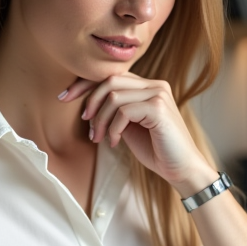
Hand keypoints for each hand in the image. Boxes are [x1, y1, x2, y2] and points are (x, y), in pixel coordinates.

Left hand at [60, 74, 215, 194]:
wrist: (181, 169)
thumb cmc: (156, 150)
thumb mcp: (130, 126)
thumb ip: (115, 111)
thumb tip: (88, 105)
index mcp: (148, 86)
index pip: (112, 75)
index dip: (85, 84)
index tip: (65, 97)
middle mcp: (155, 85)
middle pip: (110, 80)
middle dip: (90, 100)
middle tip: (85, 123)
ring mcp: (158, 94)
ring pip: (114, 96)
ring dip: (100, 120)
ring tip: (98, 138)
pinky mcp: (159, 108)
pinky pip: (123, 112)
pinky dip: (113, 128)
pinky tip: (114, 142)